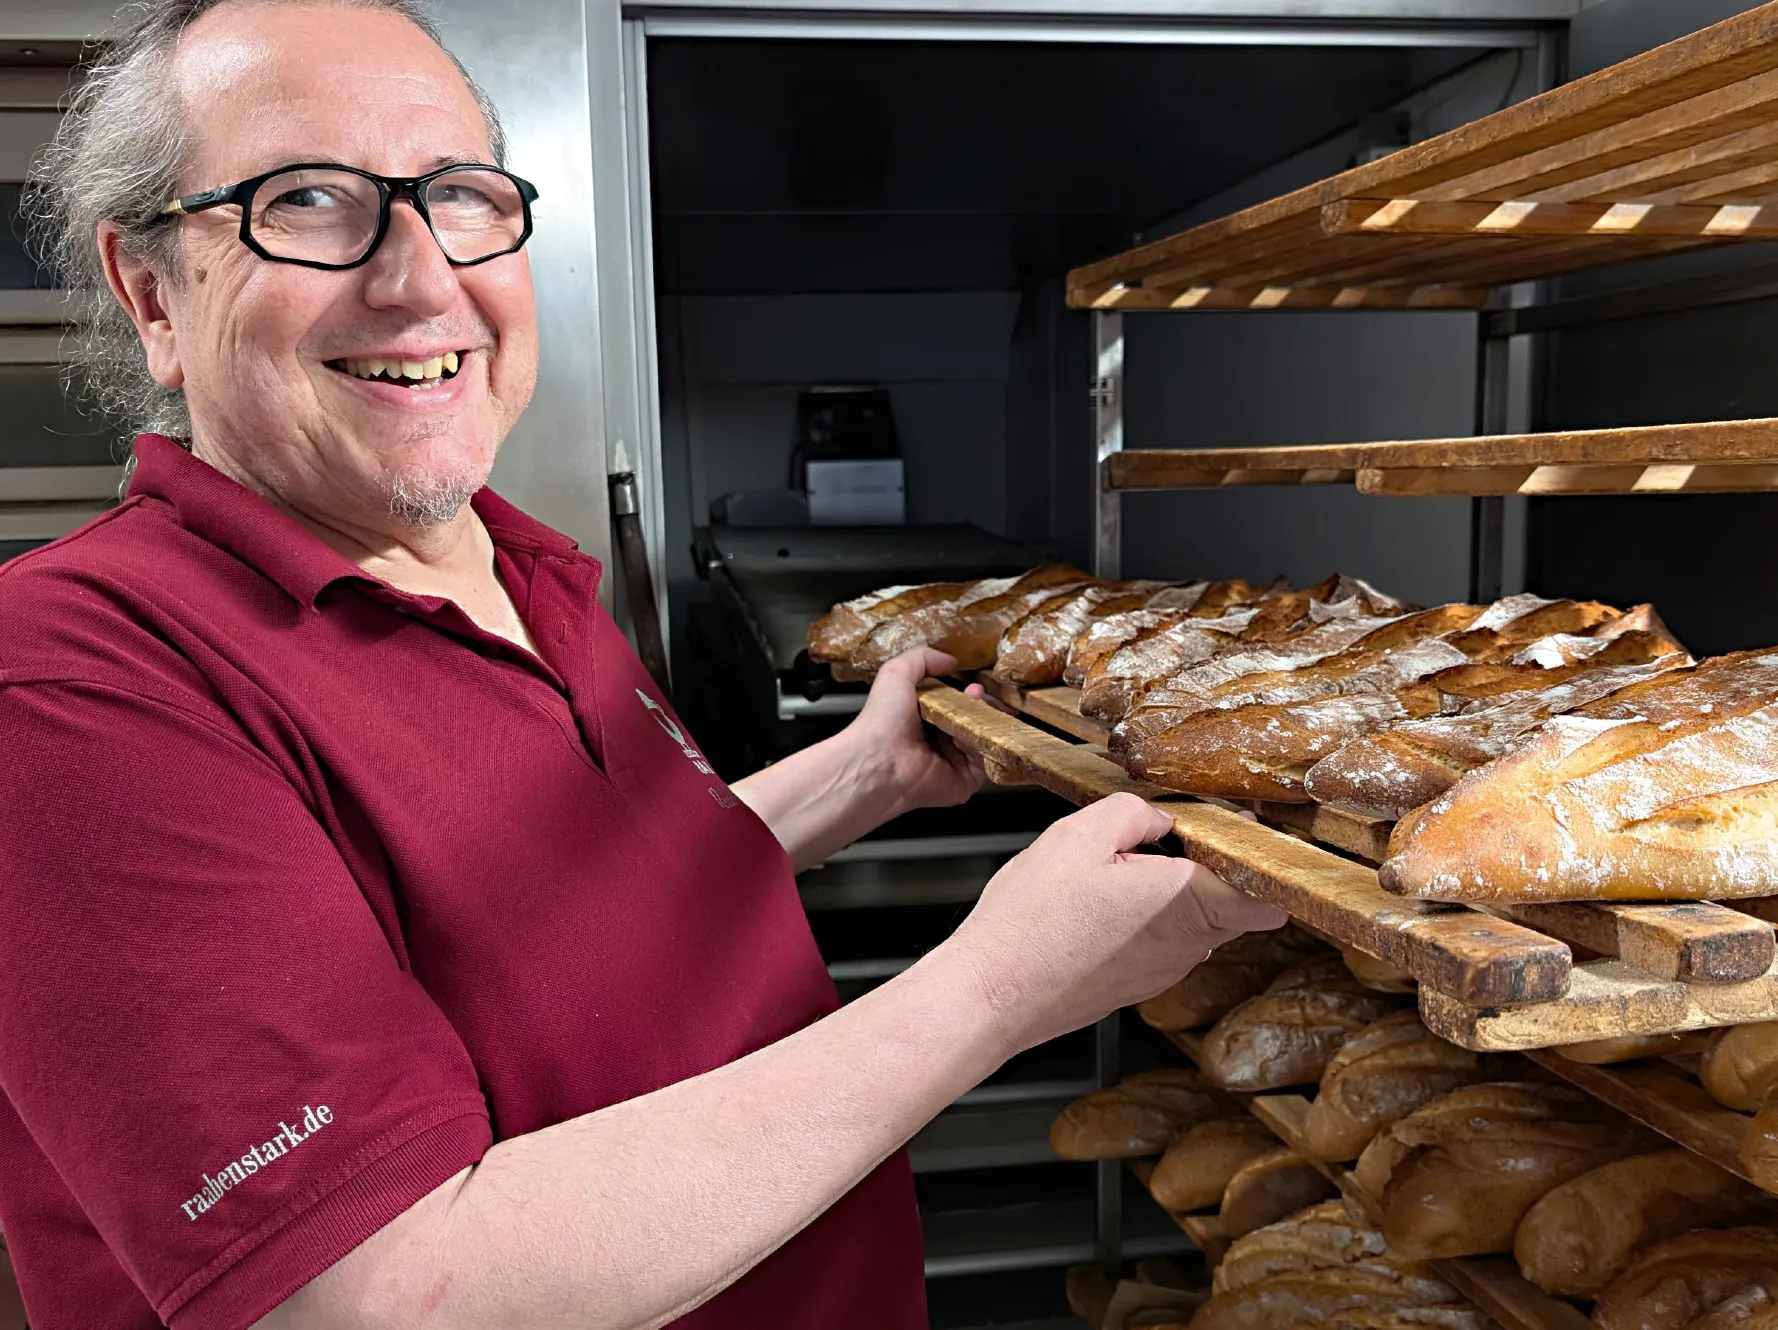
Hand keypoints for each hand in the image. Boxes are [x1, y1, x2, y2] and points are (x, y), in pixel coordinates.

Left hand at [844, 647, 989, 815]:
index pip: (958, 705)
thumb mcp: (897, 672)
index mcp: (925, 720)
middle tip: (981, 693)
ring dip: (985, 720)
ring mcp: (952, 763)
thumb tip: (950, 659)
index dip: (971, 693)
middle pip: (976, 722)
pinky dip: (981, 746)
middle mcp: (939, 742)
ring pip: (983, 739)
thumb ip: (922, 657)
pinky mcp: (962, 783)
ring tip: (977, 706)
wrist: (878, 758)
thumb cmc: (883, 717)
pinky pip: (983, 762)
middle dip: (984, 705)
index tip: (978, 682)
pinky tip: (970, 732)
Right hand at [944, 793, 1288, 1054]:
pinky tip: (1092, 906)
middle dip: (1201, 864)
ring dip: (1166, 891)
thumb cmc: (1032, 923)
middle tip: (1156, 838)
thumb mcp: (1079, 834)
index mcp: (1187, 903)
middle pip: (1229, 900)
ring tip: (1110, 872)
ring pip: (1191, 921)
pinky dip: (1139, 920)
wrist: (990, 994)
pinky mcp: (1134, 985)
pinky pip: (1158, 942)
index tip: (1235, 832)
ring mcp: (1162, 972)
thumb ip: (1135, 812)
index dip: (1260, 858)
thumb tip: (1158, 819)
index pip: (1269, 894)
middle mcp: (1186, 946)